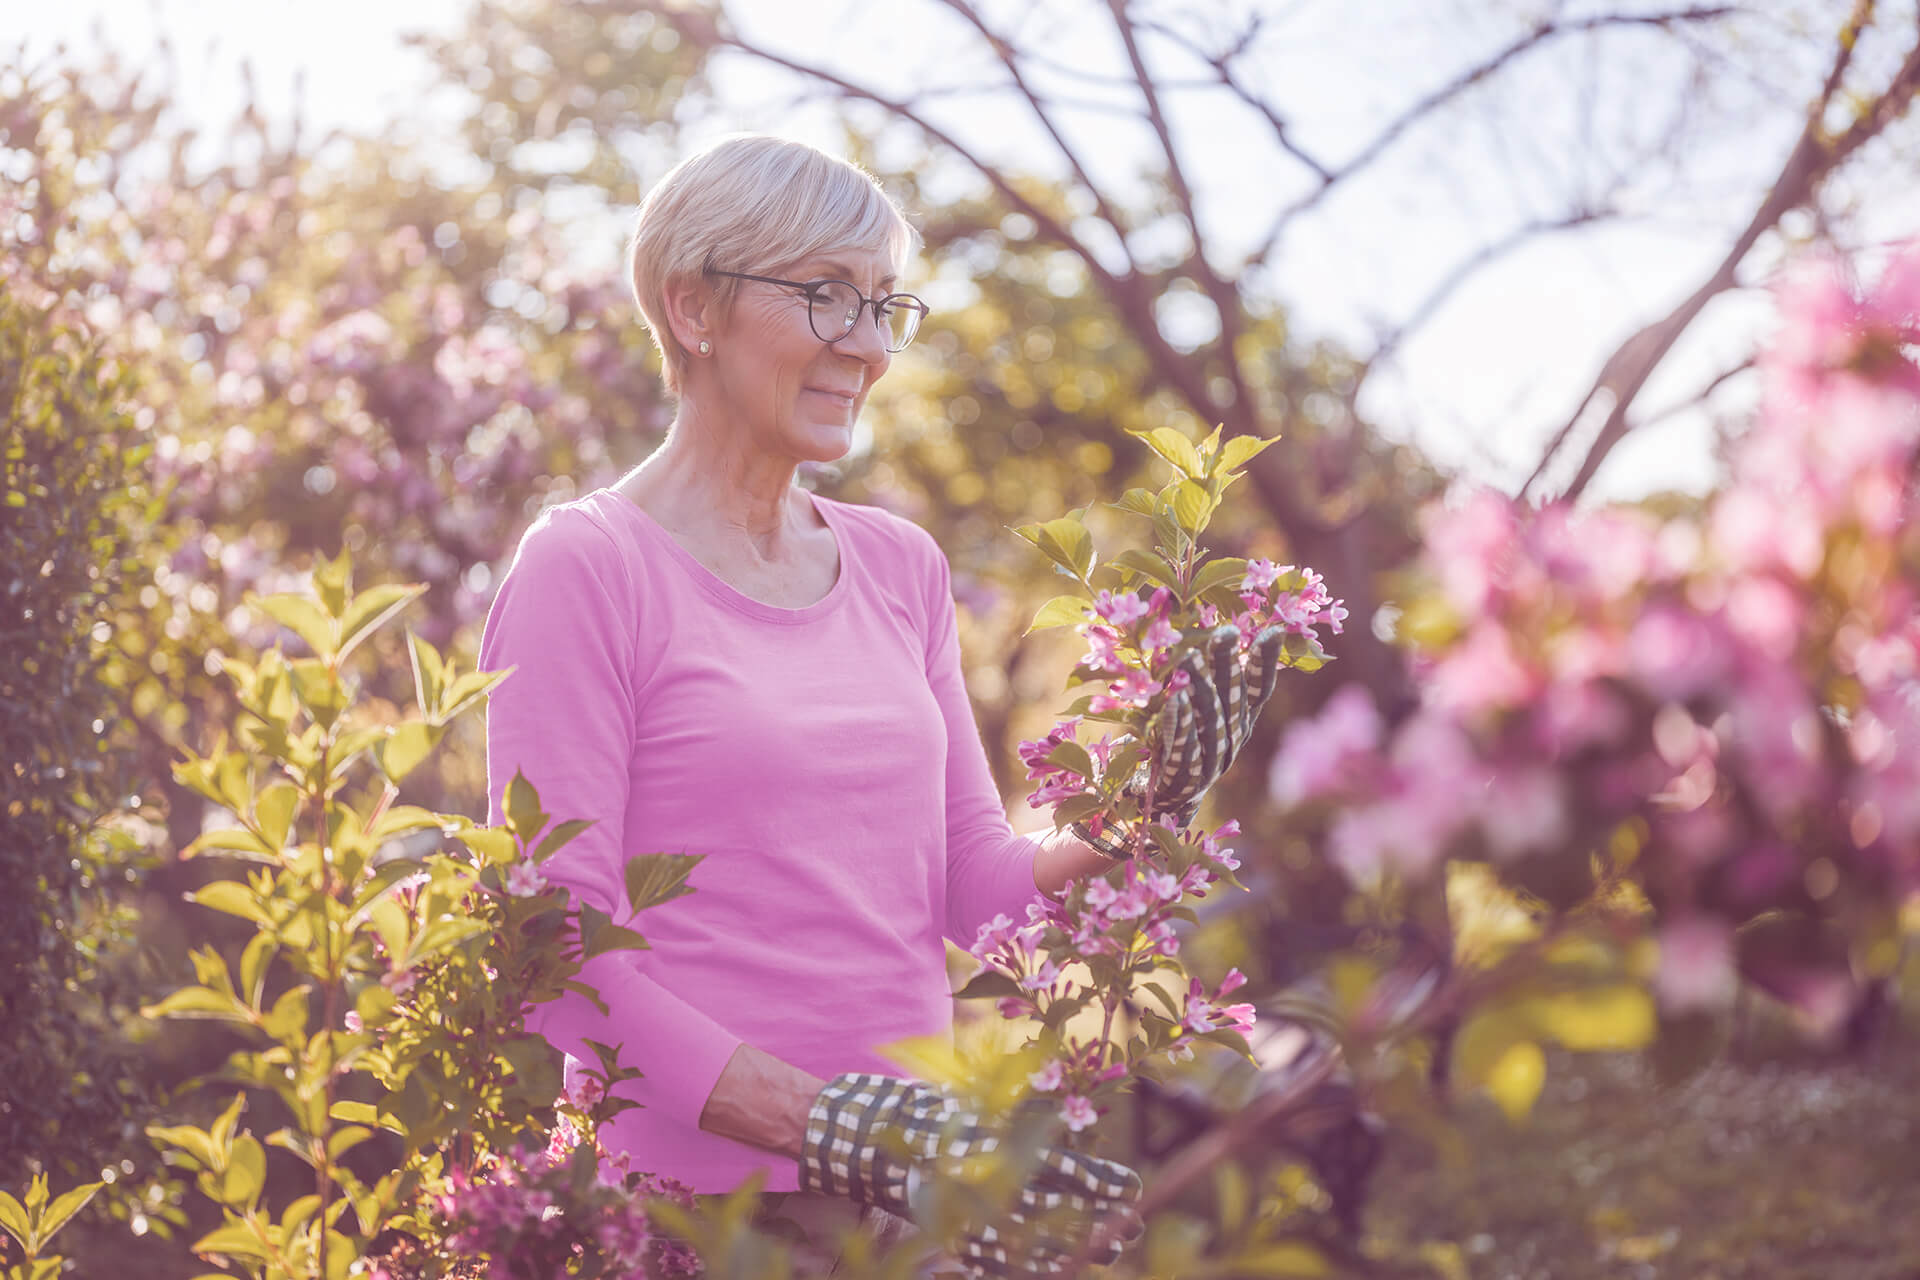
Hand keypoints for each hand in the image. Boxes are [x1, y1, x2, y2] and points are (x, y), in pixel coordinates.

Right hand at [797, 1073, 1141, 1276]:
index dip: (1099, 1181)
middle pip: (1057, 1211)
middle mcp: (988, 1186)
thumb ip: (1017, 1121)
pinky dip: (1033, 1264)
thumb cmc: (927, 1114)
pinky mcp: (955, 1237)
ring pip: (1035, 1241)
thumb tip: (1066, 1126)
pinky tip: (1058, 1266)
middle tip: (1134, 1225)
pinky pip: (1001, 1260)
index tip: (1131, 1186)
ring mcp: (971, 1217)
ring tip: (1112, 1249)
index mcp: (998, 1149)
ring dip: (1077, 1246)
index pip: (1061, 1169)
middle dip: (1099, 1219)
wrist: (867, 1141)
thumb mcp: (976, 1108)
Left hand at [1074, 623, 1285, 857]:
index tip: (1272, 630)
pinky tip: (1175, 699)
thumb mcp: (1199, 714)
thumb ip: (1208, 683)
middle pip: (1234, 699)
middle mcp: (1232, 743)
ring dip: (1202, 688)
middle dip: (1229, 663)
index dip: (1265, 662)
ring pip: (1212, 721)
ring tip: (1192, 657)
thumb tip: (1211, 635)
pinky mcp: (1186, 779)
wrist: (1161, 805)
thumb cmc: (1180, 747)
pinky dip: (1181, 723)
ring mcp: (1212, 764)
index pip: (1258, 690)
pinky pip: (1185, 748)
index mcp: (1240, 725)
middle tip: (1225, 630)